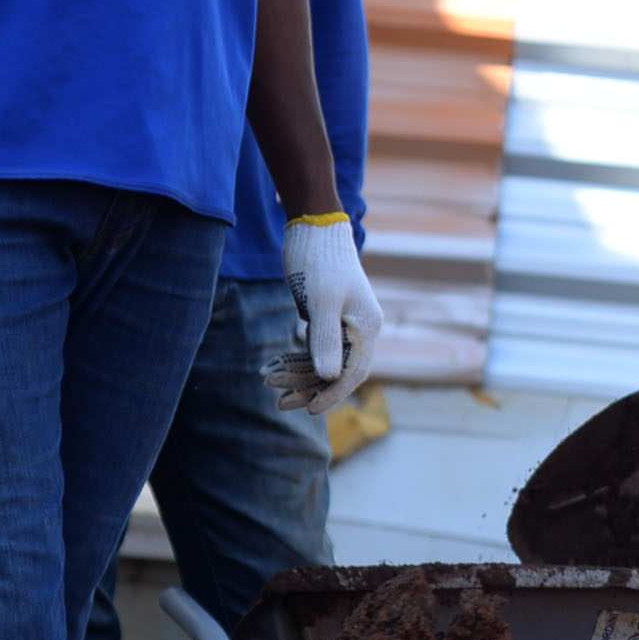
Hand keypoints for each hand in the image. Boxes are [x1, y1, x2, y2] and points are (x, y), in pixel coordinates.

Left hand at [271, 214, 383, 414]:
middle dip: (311, 390)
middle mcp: (360, 328)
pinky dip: (298, 360)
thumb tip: (330, 378)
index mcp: (366, 326)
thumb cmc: (319, 262)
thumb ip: (327, 339)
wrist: (313, 229)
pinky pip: (316, 348)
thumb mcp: (322, 300)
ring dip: (300, 377)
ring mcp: (344, 323)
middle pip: (340, 371)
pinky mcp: (327, 317)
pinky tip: (277, 368)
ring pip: (325, 361)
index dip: (333, 394)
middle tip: (281, 405)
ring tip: (272, 388)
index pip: (354, 371)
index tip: (309, 410)